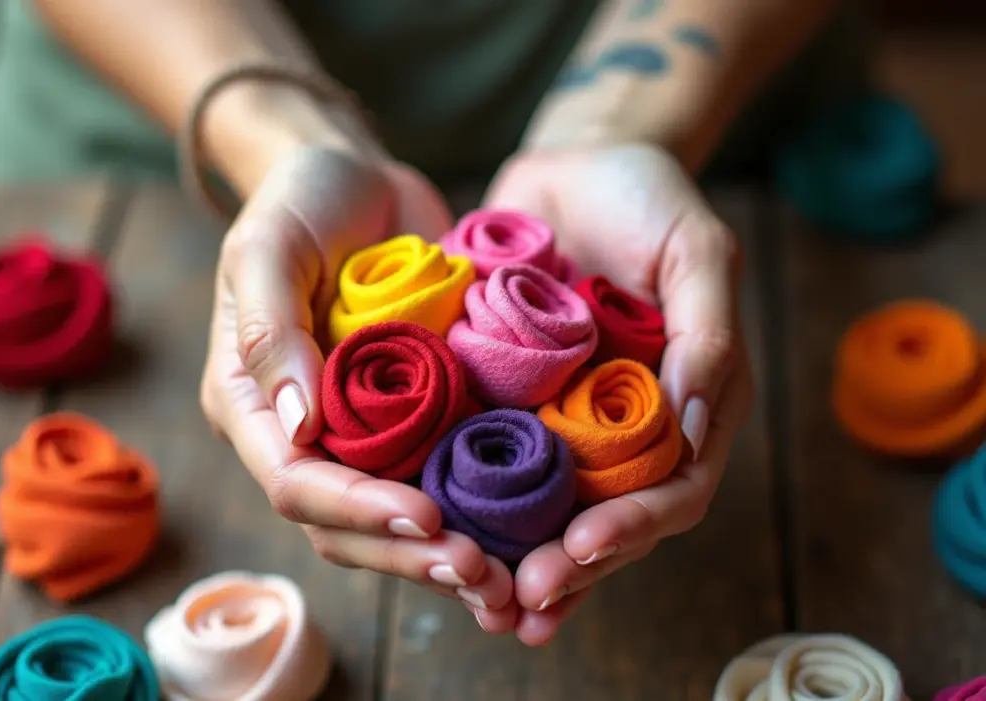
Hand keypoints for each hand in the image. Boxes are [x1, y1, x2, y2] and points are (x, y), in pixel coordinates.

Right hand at [200, 146, 517, 629]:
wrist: (359, 178)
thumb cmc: (301, 199)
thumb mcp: (269, 246)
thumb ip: (270, 333)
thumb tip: (297, 427)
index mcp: (252, 406)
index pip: (296, 483)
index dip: (359, 510)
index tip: (428, 518)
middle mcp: (302, 435)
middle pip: (346, 525)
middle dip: (409, 554)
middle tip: (482, 574)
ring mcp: (360, 432)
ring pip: (394, 518)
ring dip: (444, 553)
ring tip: (507, 578)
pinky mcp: (414, 418)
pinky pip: (438, 477)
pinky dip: (474, 512)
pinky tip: (523, 533)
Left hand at [483, 142, 754, 644]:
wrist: (575, 163)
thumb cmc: (645, 196)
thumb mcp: (695, 248)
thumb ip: (708, 335)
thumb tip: (695, 432)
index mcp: (689, 403)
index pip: (674, 489)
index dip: (634, 528)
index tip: (583, 549)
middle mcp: (628, 426)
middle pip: (608, 520)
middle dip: (571, 564)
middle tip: (524, 597)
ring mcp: (568, 419)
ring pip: (550, 510)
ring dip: (521, 560)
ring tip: (485, 603)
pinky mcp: (511, 401)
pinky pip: (494, 466)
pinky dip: (475, 509)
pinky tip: (443, 543)